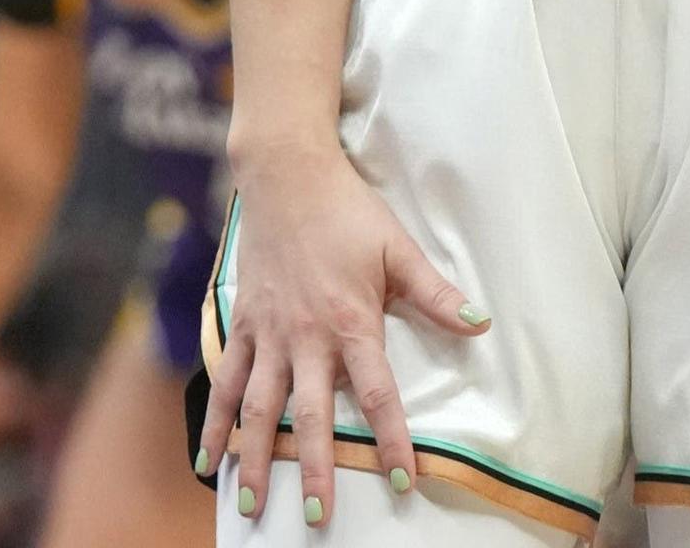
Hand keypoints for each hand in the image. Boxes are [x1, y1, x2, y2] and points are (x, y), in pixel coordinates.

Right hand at [199, 138, 486, 527]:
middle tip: (318, 516)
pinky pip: (226, 380)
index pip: (377, 393)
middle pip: (311, 414)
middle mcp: (305, 337)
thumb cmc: (348, 211)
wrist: (286, 175)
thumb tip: (480, 323)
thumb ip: (434, 292)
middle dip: (315, 467)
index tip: (403, 480)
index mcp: (350, 322)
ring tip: (252, 503)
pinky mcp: (242, 324)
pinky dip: (216, 420)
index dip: (392, 438)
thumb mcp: (398, 247)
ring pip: (259, 407)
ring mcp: (268, 333)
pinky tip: (208, 459)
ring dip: (255, 457)